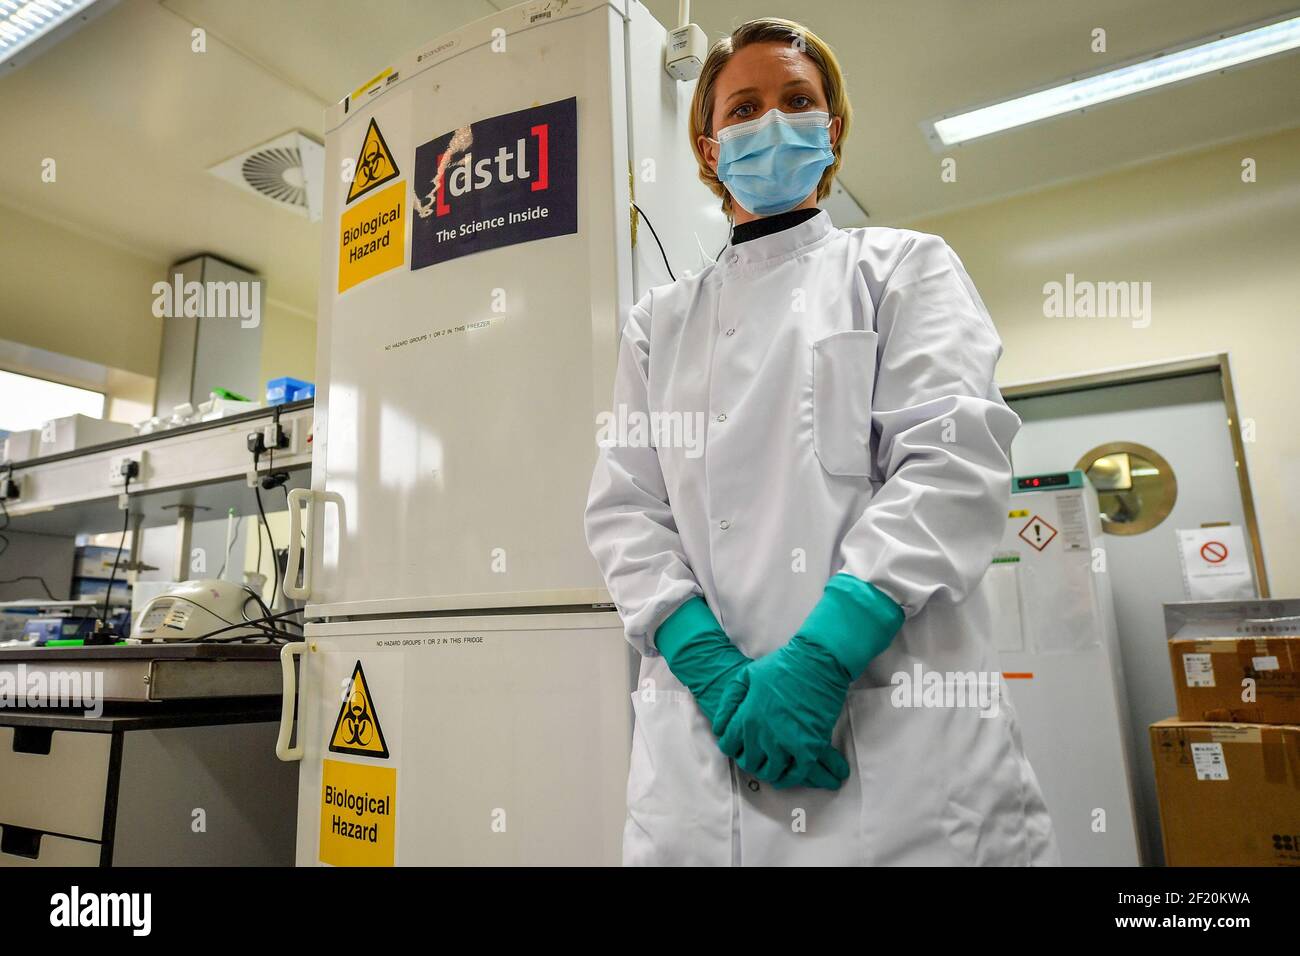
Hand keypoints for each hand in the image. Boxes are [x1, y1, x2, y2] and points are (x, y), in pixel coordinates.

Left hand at [712, 636, 852, 788]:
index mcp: (746, 718)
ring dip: (770, 771)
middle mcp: (763, 735)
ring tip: (772, 765)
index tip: (740, 745)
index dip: (733, 746)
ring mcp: (786, 743)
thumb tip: (720, 726)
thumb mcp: (745, 676)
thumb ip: (729, 702)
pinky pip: (798, 772)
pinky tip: (790, 772)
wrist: (817, 661)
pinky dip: (792, 776)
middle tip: (757, 757)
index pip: (729, 746)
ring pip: (772, 771)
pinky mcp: (809, 746)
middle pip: (749, 762)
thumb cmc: (781, 666)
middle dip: (750, 761)